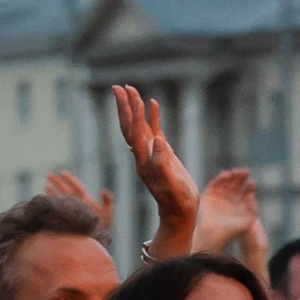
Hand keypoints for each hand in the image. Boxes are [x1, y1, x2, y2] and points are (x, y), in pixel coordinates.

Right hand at [46, 168, 112, 225]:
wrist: (98, 239)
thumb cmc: (104, 226)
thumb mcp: (107, 212)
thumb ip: (107, 200)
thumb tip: (104, 191)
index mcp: (86, 200)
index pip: (76, 187)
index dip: (69, 180)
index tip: (62, 172)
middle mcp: (78, 204)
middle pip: (66, 190)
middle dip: (58, 183)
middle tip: (48, 174)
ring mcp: (72, 212)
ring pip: (61, 199)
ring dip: (53, 193)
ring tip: (45, 186)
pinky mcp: (67, 219)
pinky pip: (58, 210)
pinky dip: (52, 205)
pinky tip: (47, 202)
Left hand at [113, 86, 196, 224]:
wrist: (180, 213)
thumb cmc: (177, 201)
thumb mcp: (171, 184)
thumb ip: (163, 163)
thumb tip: (158, 141)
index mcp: (143, 161)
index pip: (134, 133)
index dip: (133, 115)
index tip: (132, 97)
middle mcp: (143, 155)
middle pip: (130, 126)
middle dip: (125, 106)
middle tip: (119, 86)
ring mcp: (152, 153)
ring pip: (139, 126)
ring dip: (134, 108)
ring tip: (131, 89)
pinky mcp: (163, 154)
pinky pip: (154, 131)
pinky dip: (152, 117)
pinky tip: (154, 103)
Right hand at [191, 168, 260, 254]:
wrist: (214, 235)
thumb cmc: (232, 231)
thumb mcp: (247, 221)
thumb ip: (252, 209)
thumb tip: (252, 196)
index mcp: (239, 204)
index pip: (245, 192)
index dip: (249, 187)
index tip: (252, 184)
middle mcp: (229, 199)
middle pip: (236, 184)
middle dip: (240, 178)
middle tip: (245, 172)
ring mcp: (219, 196)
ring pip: (226, 182)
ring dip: (231, 176)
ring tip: (235, 172)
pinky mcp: (209, 195)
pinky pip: (214, 184)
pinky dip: (220, 179)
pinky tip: (226, 175)